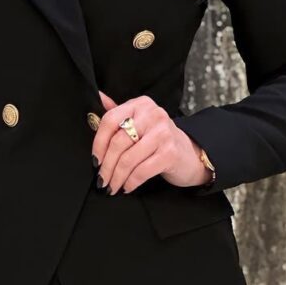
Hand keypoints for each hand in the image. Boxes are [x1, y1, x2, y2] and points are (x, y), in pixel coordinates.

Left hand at [92, 89, 211, 193]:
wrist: (190, 153)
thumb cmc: (158, 137)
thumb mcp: (139, 119)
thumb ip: (118, 111)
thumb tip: (97, 97)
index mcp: (140, 104)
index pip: (110, 119)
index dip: (98, 142)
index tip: (94, 159)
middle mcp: (152, 115)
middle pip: (118, 141)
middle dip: (106, 164)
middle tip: (101, 178)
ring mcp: (163, 133)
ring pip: (129, 159)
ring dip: (116, 177)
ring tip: (111, 186)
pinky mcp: (170, 153)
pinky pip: (142, 171)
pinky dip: (130, 182)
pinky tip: (126, 187)